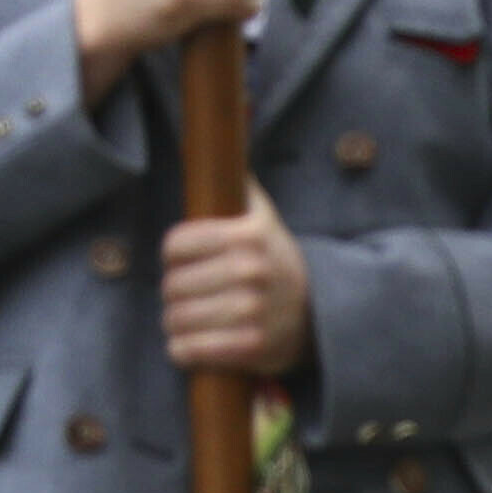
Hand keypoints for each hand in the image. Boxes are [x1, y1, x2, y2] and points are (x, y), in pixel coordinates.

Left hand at [162, 183, 309, 376]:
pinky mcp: (251, 348)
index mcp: (247, 236)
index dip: (172, 256)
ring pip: (177, 318)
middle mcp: (251, 272)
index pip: (174, 245)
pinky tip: (189, 344)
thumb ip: (237, 185)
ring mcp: (252, 312)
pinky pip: (190, 350)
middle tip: (185, 296)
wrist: (319, 313)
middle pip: (172, 285)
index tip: (183, 263)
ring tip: (186, 320)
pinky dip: (182, 350)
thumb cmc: (276, 262)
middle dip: (173, 293)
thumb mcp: (263, 217)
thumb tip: (213, 142)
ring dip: (174, 323)